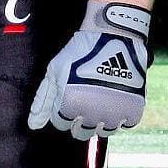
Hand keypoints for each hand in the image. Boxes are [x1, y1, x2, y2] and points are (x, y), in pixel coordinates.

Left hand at [27, 0, 151, 138]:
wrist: (114, 36)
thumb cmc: (80, 52)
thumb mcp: (54, 72)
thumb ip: (43, 101)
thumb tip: (34, 125)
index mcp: (70, 105)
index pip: (61, 123)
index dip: (63, 109)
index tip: (71, 94)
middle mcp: (92, 114)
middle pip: (81, 131)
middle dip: (80, 118)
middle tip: (86, 99)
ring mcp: (114, 113)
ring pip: (103, 130)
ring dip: (101, 119)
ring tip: (102, 99)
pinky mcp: (134, 108)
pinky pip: (126, 123)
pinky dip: (122, 116)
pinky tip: (117, 100)